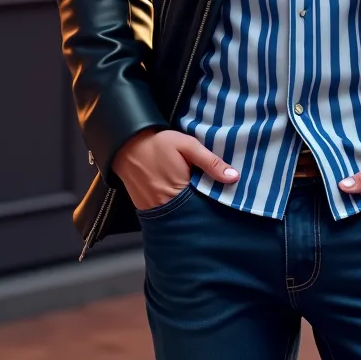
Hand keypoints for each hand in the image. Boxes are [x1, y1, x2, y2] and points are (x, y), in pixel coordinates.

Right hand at [111, 128, 238, 210]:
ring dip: (191, 209)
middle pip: (194, 214)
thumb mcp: (188, 146)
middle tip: (217, 198)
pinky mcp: (146, 210)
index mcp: (181, 192)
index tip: (229, 197)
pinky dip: (177, 209)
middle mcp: (168, 207)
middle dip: (205, 209)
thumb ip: (210, 162)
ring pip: (181, 217)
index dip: (218, 202)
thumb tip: (234, 178)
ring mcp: (155, 211)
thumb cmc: (158, 143)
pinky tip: (184, 198)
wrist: (126, 145)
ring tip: (202, 198)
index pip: (207, 206)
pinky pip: (167, 214)